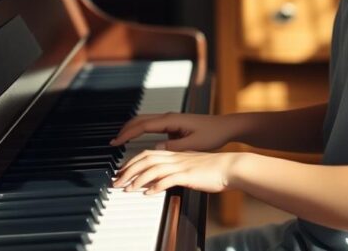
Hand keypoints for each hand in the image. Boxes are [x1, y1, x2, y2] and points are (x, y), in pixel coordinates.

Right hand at [109, 112, 236, 151]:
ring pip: (144, 121)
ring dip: (131, 128)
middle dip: (125, 129)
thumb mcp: (194, 144)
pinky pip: (151, 125)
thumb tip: (155, 149)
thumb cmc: (213, 135)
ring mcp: (170, 119)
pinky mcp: (172, 124)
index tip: (116, 142)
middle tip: (112, 142)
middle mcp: (168, 117)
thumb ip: (174, 147)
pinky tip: (136, 138)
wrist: (224, 127)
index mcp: (171, 120)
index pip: (143, 126)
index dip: (127, 134)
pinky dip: (139, 130)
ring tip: (120, 140)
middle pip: (140, 120)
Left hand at [112, 149, 241, 194]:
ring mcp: (181, 165)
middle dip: (128, 170)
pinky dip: (156, 186)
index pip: (147, 153)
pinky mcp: (188, 175)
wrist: (231, 167)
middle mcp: (176, 157)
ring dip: (137, 179)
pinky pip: (168, 180)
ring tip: (127, 188)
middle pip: (145, 158)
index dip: (132, 161)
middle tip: (116, 181)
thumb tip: (162, 176)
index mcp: (175, 153)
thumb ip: (176, 168)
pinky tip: (148, 193)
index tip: (122, 172)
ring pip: (153, 169)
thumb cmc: (213, 168)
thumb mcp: (191, 165)